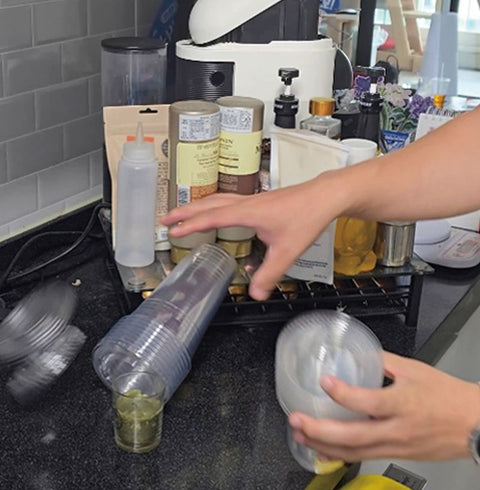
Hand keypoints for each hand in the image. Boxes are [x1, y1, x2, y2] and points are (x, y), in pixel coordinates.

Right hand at [162, 179, 339, 300]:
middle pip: (207, 204)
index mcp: (247, 212)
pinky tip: (215, 213)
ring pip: (216, 200)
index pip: (211, 218)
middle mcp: (245, 203)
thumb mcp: (287, 251)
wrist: (325, 196)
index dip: (190, 224)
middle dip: (184, 211)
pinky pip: (227, 201)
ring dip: (197, 206)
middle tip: (165, 219)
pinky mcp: (258, 201)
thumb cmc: (307, 217)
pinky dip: (212, 205)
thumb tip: (255, 293)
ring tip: (183, 213)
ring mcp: (251, 200)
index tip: (173, 230)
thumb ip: (269, 274)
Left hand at [289, 352, 479, 461]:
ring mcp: (396, 446)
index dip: (343, 393)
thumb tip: (357, 353)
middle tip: (297, 420)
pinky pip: (363, 458)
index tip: (324, 382)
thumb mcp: (415, 369)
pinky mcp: (396, 455)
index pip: (369, 401)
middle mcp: (398, 429)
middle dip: (320, 430)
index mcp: (403, 403)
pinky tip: (321, 451)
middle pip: (354, 435)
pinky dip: (339, 456)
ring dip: (323, 445)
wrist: (476, 424)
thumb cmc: (449, 397)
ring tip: (300, 434)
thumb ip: (382, 360)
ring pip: (355, 451)